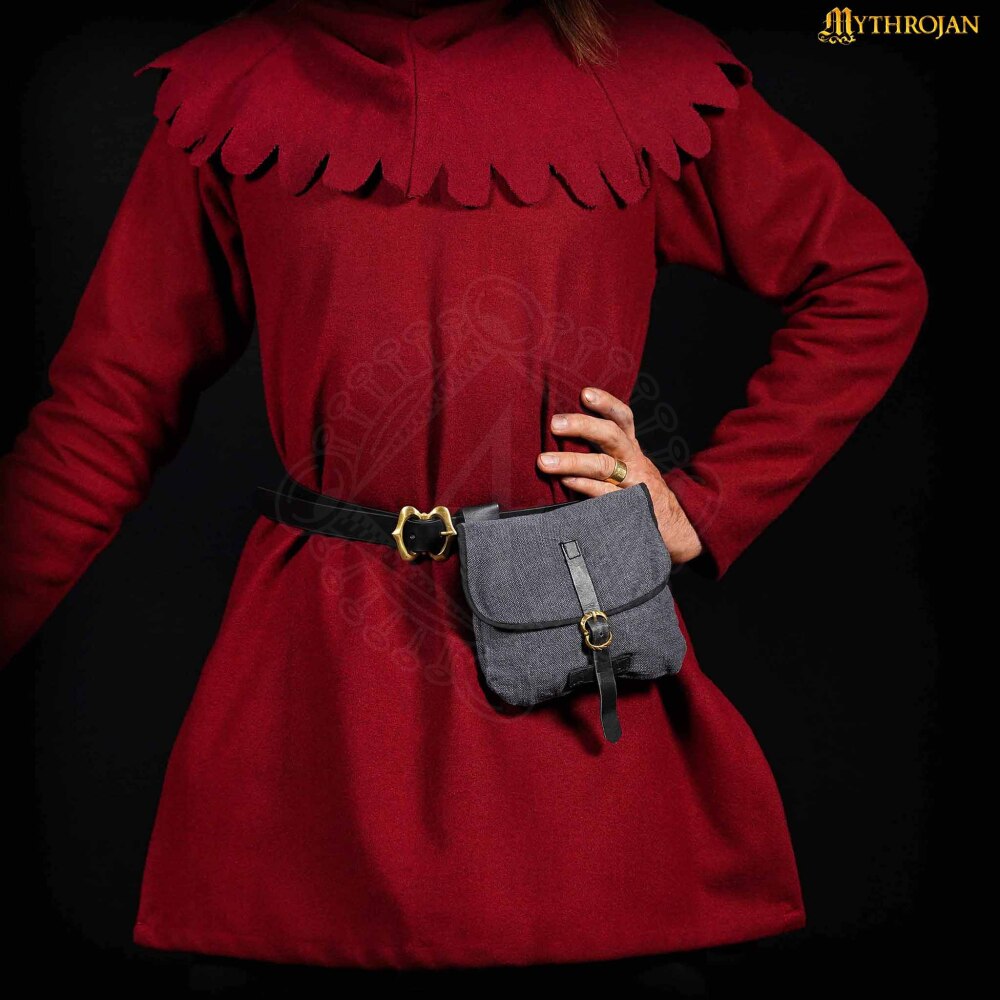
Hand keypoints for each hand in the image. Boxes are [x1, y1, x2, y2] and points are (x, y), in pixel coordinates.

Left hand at [537, 386, 702, 565]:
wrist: (673, 529)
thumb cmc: (637, 493)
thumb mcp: (628, 466)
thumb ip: (604, 451)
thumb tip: (562, 436)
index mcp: (631, 449)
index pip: (623, 419)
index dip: (606, 404)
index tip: (585, 393)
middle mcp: (634, 462)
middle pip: (611, 436)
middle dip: (583, 426)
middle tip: (555, 424)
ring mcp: (633, 484)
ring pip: (603, 466)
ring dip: (572, 461)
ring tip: (543, 461)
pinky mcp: (629, 507)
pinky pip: (604, 495)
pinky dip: (584, 487)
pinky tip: (565, 482)